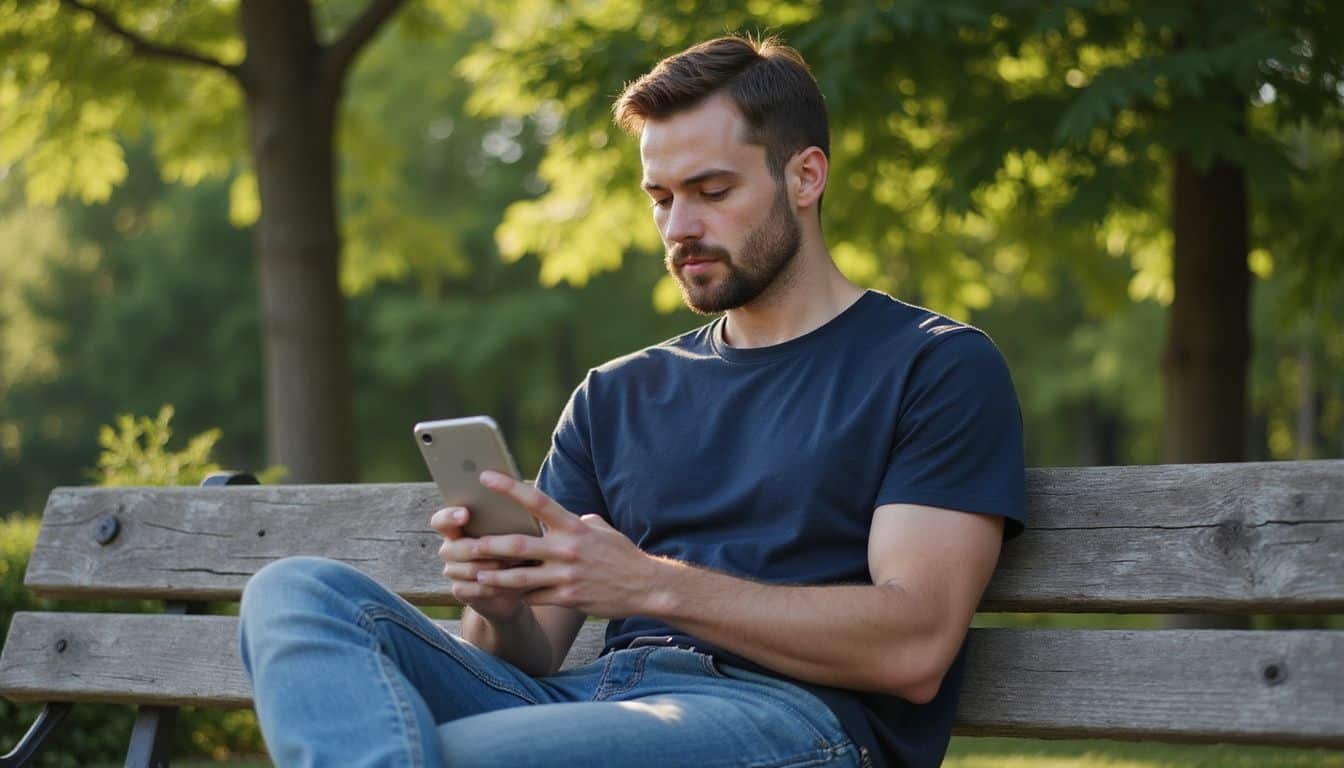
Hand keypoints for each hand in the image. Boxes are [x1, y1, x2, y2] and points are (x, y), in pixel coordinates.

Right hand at [429, 504, 530, 623]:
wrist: (514, 583)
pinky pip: (475, 588)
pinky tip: (512, 583)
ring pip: (470, 569)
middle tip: (513, 549)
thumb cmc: (513, 547)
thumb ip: (505, 521)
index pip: (441, 520)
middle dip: (486, 549)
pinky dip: (496, 586)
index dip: (449, 517)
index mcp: (457, 528)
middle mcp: (450, 548)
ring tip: (519, 565)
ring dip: (496, 568)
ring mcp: (452, 571)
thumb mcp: (511, 532)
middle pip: (457, 548)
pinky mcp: (460, 590)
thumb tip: (516, 513)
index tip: (465, 514)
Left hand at [463, 471, 665, 618]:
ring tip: (474, 574)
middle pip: (517, 545)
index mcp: (573, 526)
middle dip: (487, 545)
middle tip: (465, 545)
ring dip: (493, 577)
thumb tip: (564, 514)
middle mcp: (567, 549)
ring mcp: (566, 576)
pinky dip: (517, 595)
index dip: (509, 488)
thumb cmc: (621, 554)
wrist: (645, 586)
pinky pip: (534, 597)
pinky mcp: (567, 598)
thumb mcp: (601, 529)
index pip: (536, 501)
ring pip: (518, 577)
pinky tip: (502, 594)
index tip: (485, 477)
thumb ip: (577, 521)